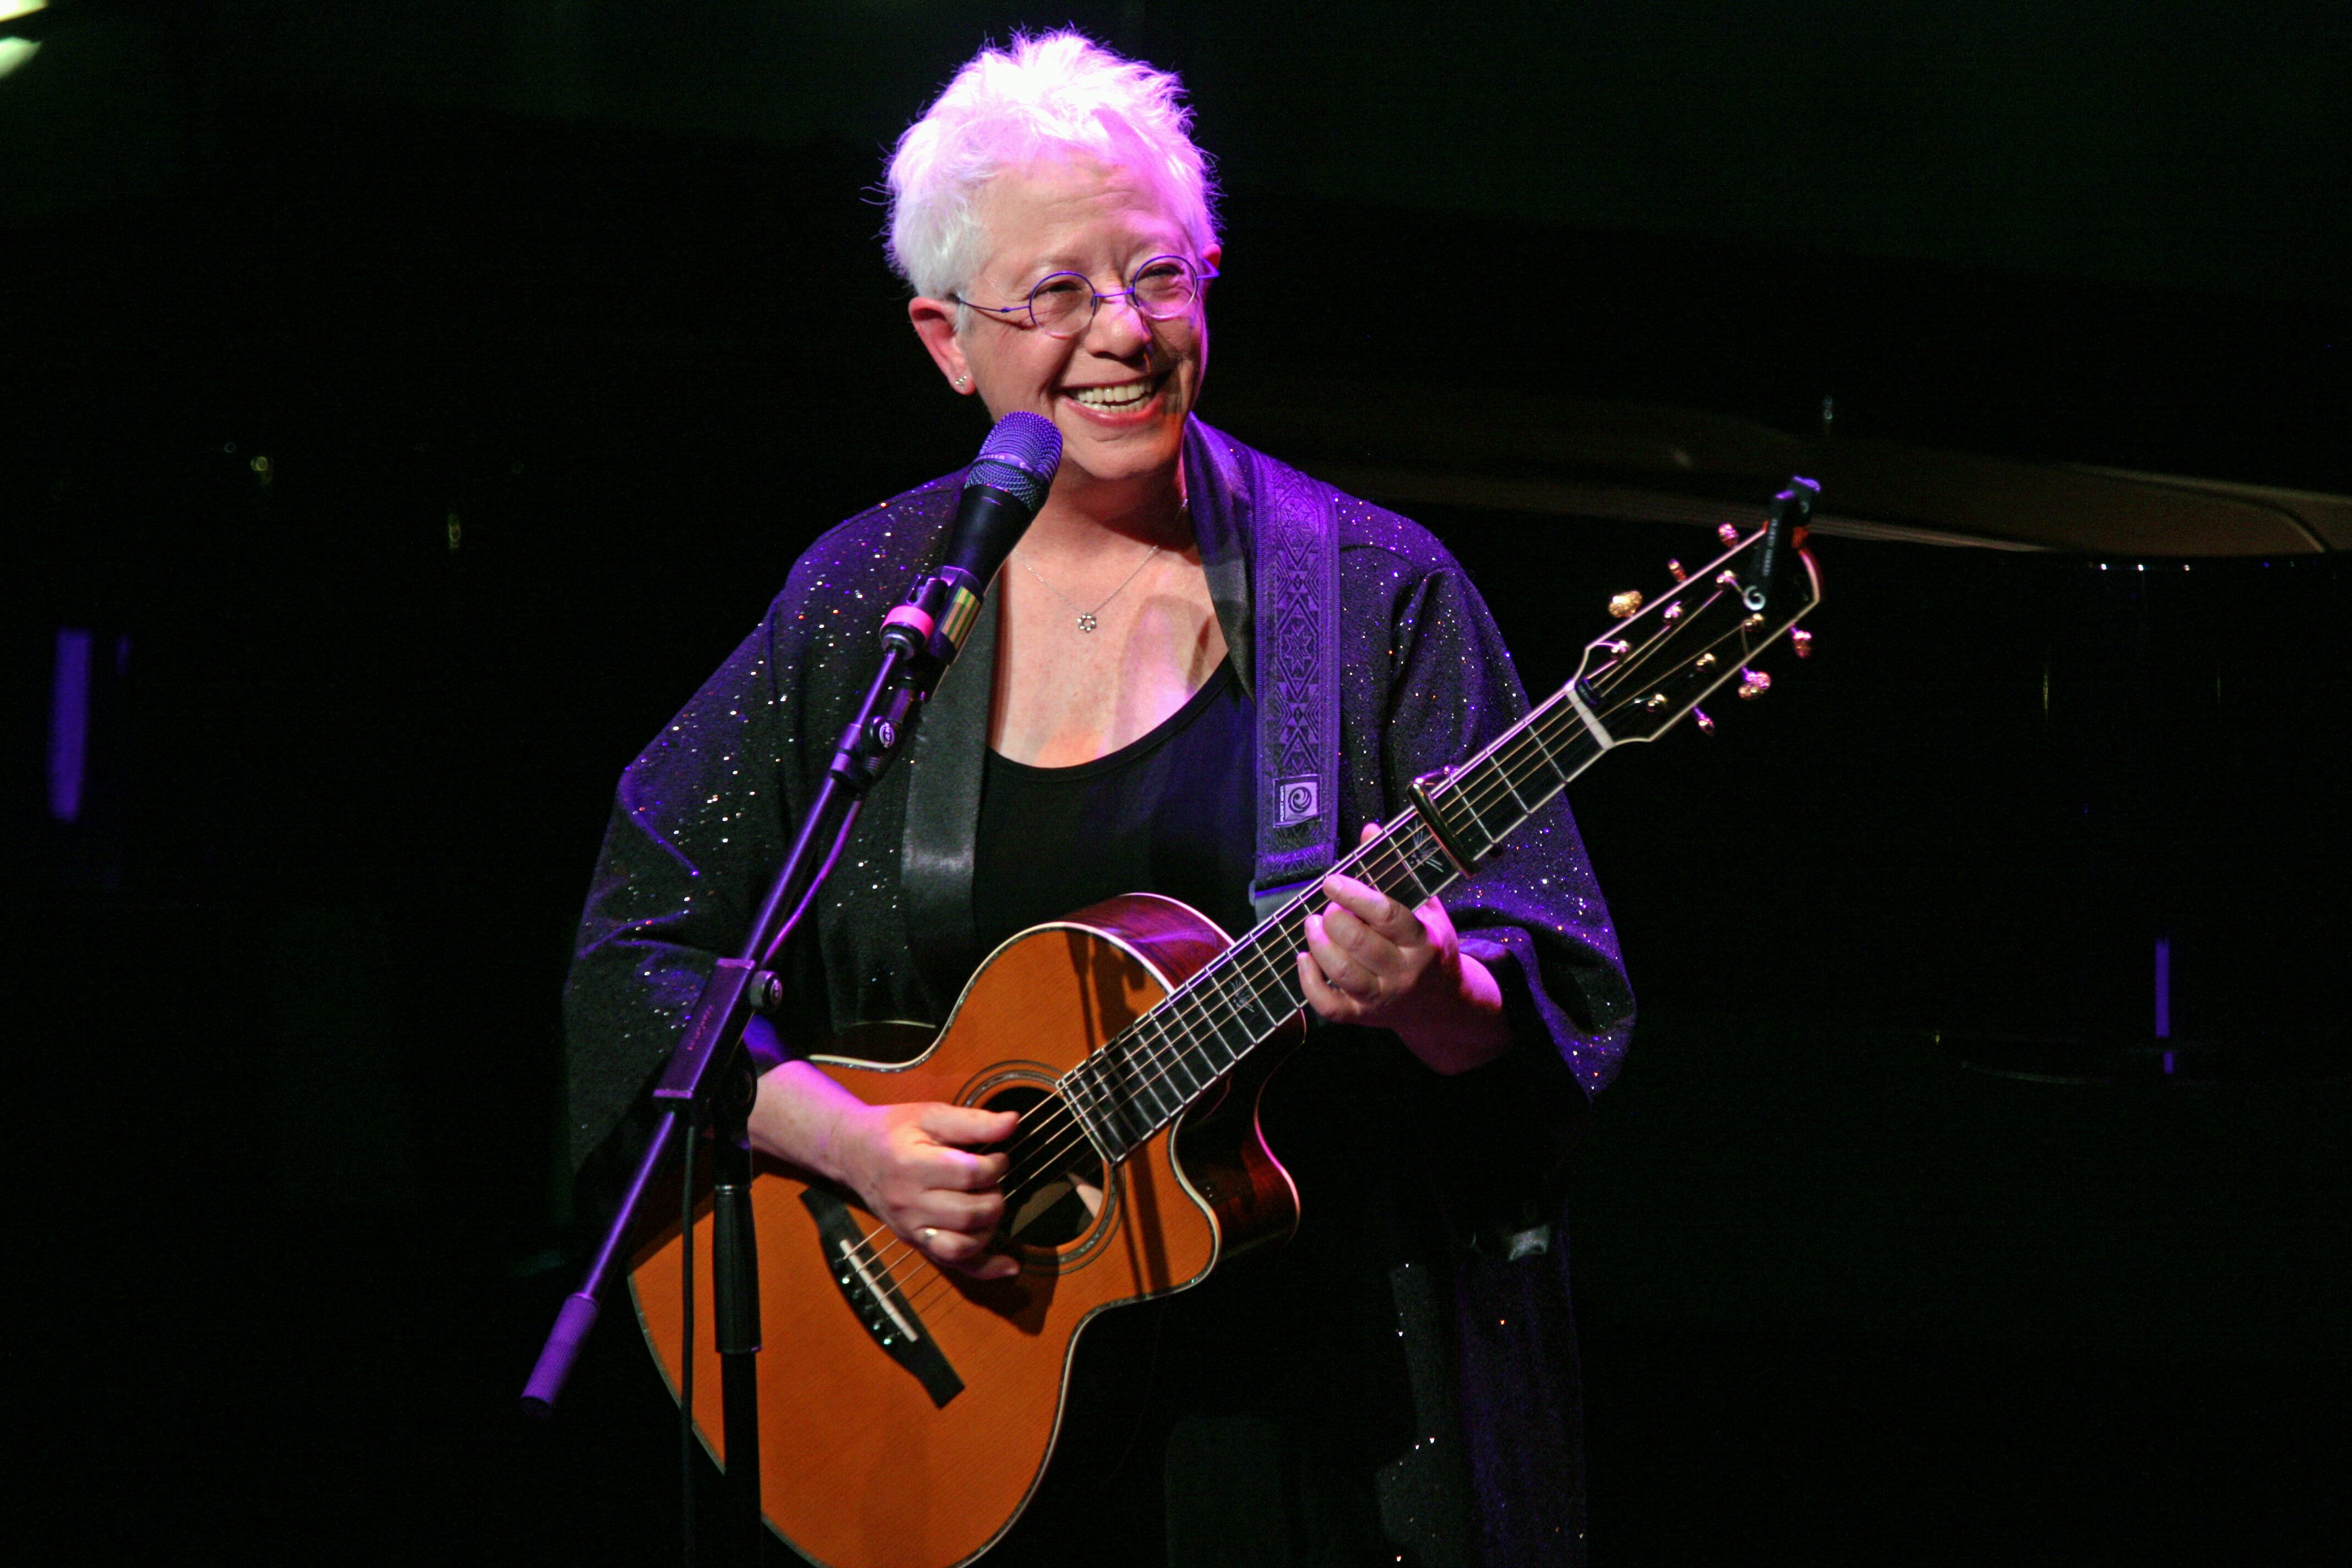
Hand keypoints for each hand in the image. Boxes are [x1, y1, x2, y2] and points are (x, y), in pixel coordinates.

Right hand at [834, 1100, 1020, 1279]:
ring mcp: (911, 1229)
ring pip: (963, 1245)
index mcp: (911, 1166)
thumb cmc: (894, 1131)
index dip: (995, 1165)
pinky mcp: (916, 1243)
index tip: (997, 1156)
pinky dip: (985, 1268)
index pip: (969, 1174)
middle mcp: (909, 1204)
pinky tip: (1010, 1266)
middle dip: (994, 1195)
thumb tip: (1013, 1122)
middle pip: (969, 1213)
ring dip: (990, 1227)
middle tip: (992, 1180)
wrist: (855, 1154)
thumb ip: (973, 1121)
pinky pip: (953, 1264)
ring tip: (988, 1203)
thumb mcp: (931, 1115)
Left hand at [1297, 822, 1513, 1074]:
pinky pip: (1329, 1006)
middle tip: (1329, 908)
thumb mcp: (1426, 908)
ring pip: (1342, 973)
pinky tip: (1304, 958)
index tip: (1331, 881)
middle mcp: (1403, 972)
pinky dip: (1309, 982)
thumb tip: (1369, 829)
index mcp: (1422, 941)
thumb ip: (1397, 869)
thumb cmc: (1430, 947)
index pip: (1386, 915)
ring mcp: (1381, 997)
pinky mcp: (1362, 1016)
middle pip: (1360, 944)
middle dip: (1335, 920)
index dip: (1354, 895)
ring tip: (1312, 924)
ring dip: (1319, 945)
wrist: (1442, 1005)